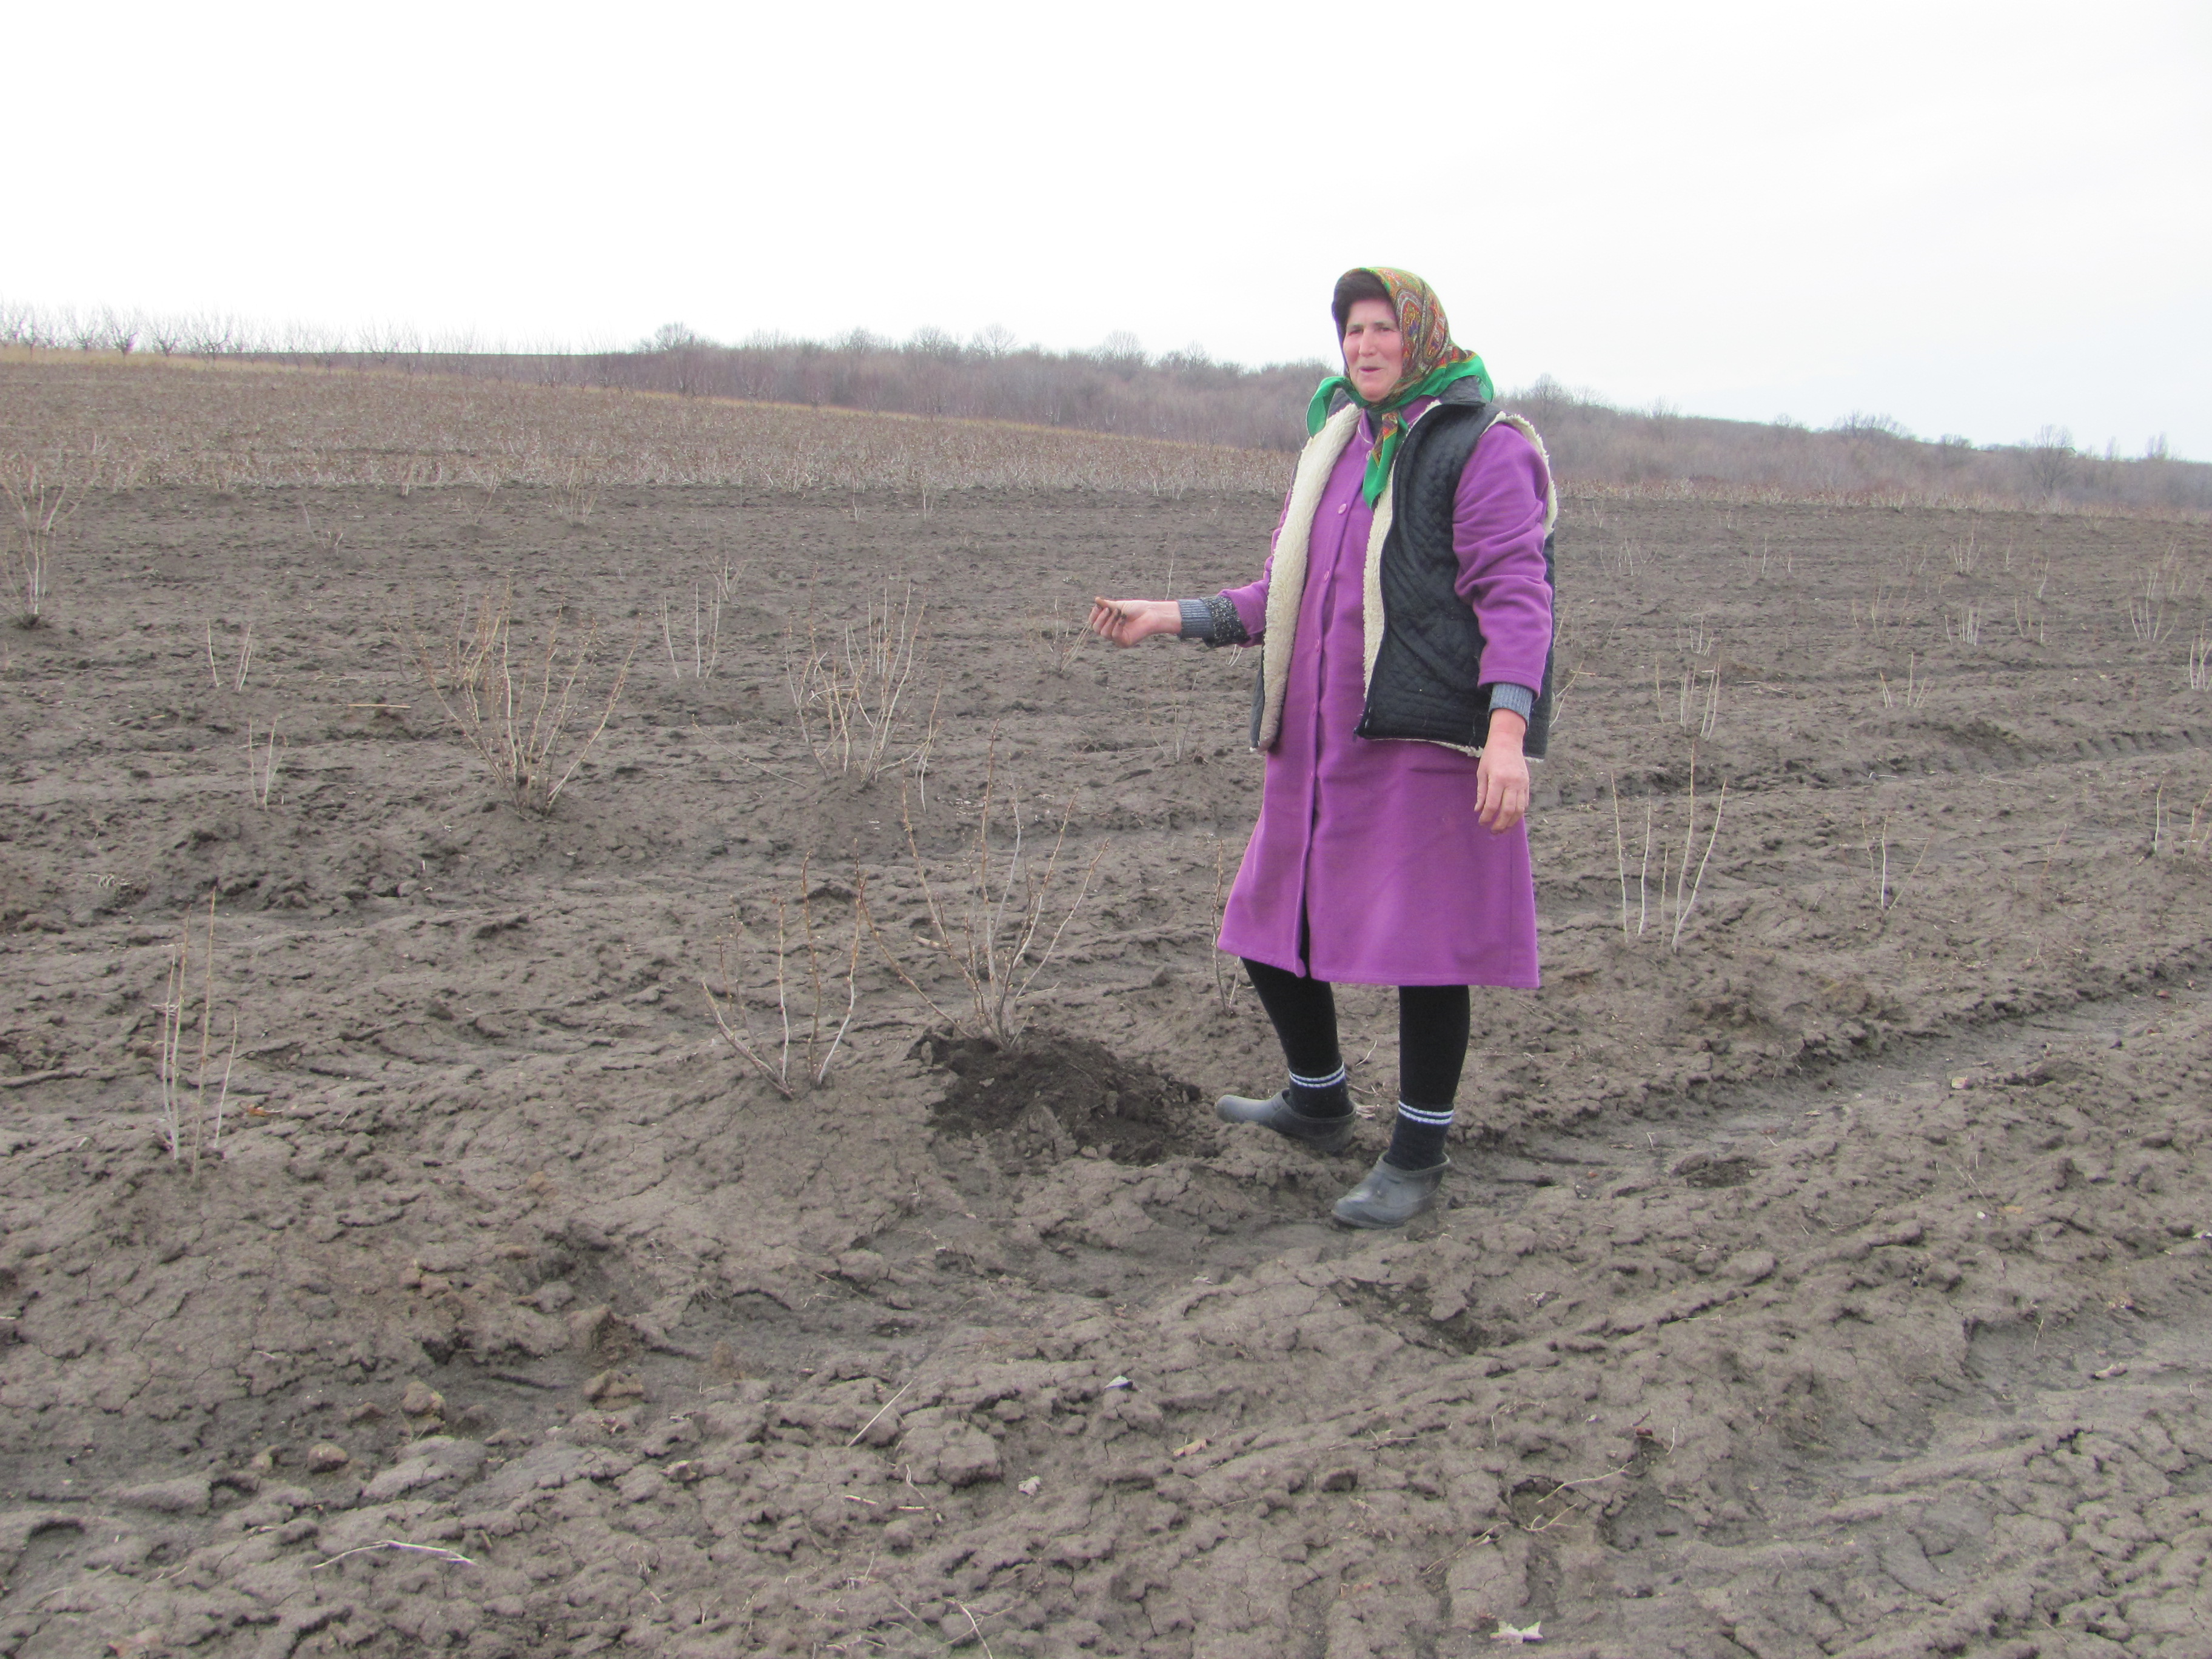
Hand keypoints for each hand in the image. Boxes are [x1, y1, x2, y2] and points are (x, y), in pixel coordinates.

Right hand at [1088, 597, 1180, 647]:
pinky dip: (1117, 626)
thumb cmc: (1136, 608)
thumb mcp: (1119, 605)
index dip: (1093, 614)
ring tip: (1119, 612)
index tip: (1099, 605)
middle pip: (1096, 629)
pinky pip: (1114, 636)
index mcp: (1108, 622)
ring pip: (1103, 633)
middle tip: (1109, 609)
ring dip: (1109, 621)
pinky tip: (1123, 619)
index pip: (1093, 622)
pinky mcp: (1124, 643)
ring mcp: (1117, 638)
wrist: (1151, 613)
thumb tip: (1096, 600)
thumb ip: (1106, 604)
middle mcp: (1111, 631)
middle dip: (1101, 618)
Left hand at [1476, 712, 1529, 831]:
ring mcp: (1522, 784)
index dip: (1487, 817)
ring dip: (1512, 822)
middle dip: (1500, 824)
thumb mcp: (1482, 772)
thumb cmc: (1491, 755)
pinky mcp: (1527, 784)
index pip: (1492, 804)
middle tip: (1493, 832)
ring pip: (1519, 809)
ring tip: (1503, 830)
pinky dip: (1519, 813)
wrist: (1508, 741)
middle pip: (1508, 810)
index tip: (1482, 823)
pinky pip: (1525, 803)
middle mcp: (1512, 783)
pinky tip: (1512, 819)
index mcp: (1498, 779)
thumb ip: (1481, 792)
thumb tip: (1479, 810)